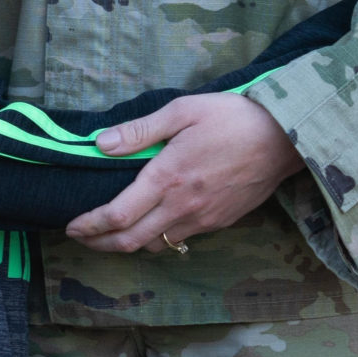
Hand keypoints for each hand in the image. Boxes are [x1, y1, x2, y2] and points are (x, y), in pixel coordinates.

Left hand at [65, 94, 306, 253]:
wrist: (286, 138)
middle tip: (82, 237)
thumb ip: (140, 131)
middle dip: (99, 244)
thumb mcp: (184, 110)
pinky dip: (158, 238)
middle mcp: (181, 207)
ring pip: (155, 245)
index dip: (88, 225)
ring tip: (113, 233)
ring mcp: (203, 219)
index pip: (116, 215)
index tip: (72, 225)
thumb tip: (100, 144)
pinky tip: (154, 225)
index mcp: (167, 178)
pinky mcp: (220, 223)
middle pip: (129, 241)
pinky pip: (181, 239)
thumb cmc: (234, 117)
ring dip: (128, 244)